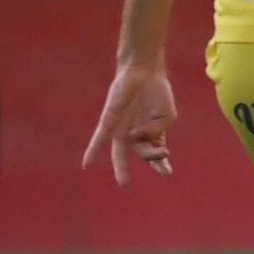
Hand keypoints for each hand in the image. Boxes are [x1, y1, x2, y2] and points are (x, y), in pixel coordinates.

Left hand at [82, 61, 176, 184]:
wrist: (145, 71)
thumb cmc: (157, 91)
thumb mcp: (167, 115)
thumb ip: (157, 131)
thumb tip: (137, 138)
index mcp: (150, 133)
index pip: (154, 153)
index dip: (161, 165)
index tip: (167, 173)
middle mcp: (134, 133)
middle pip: (142, 152)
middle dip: (153, 155)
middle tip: (163, 152)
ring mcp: (121, 128)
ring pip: (121, 151)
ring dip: (121, 167)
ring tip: (124, 183)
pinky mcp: (110, 120)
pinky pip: (99, 137)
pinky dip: (93, 150)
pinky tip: (86, 164)